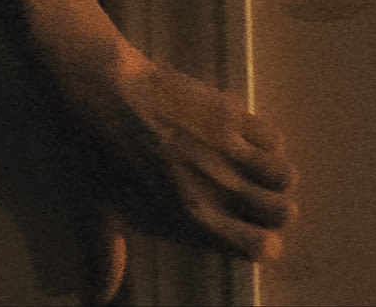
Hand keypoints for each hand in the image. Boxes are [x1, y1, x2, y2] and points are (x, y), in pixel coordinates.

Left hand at [53, 44, 296, 282]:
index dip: (259, 245)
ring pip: (285, 175)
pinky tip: (244, 142)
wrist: (94, 89)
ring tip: (253, 172)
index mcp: (192, 218)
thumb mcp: (94, 215)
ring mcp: (229, 148)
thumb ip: (105, 261)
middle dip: (272, 212)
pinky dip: (266, 143)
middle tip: (253, 203)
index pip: (258, 247)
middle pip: (283, 212)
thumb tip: (99, 299)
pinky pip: (273, 136)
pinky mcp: (230, 112)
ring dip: (273, 178)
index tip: (250, 238)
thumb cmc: (90, 153)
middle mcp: (220, 187)